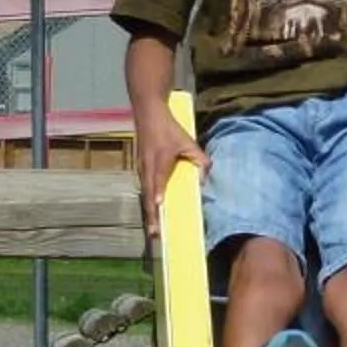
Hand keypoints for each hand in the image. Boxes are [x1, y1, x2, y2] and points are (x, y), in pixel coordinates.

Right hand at [134, 113, 208, 235]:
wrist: (147, 113)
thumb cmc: (168, 127)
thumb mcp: (188, 141)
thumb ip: (199, 159)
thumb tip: (205, 178)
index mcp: (159, 161)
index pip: (157, 181)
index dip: (157, 194)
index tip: (158, 207)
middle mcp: (147, 168)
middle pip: (148, 196)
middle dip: (152, 215)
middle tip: (155, 233)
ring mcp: (142, 169)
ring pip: (145, 194)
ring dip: (148, 212)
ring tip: (153, 229)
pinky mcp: (140, 168)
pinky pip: (144, 189)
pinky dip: (147, 202)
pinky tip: (152, 212)